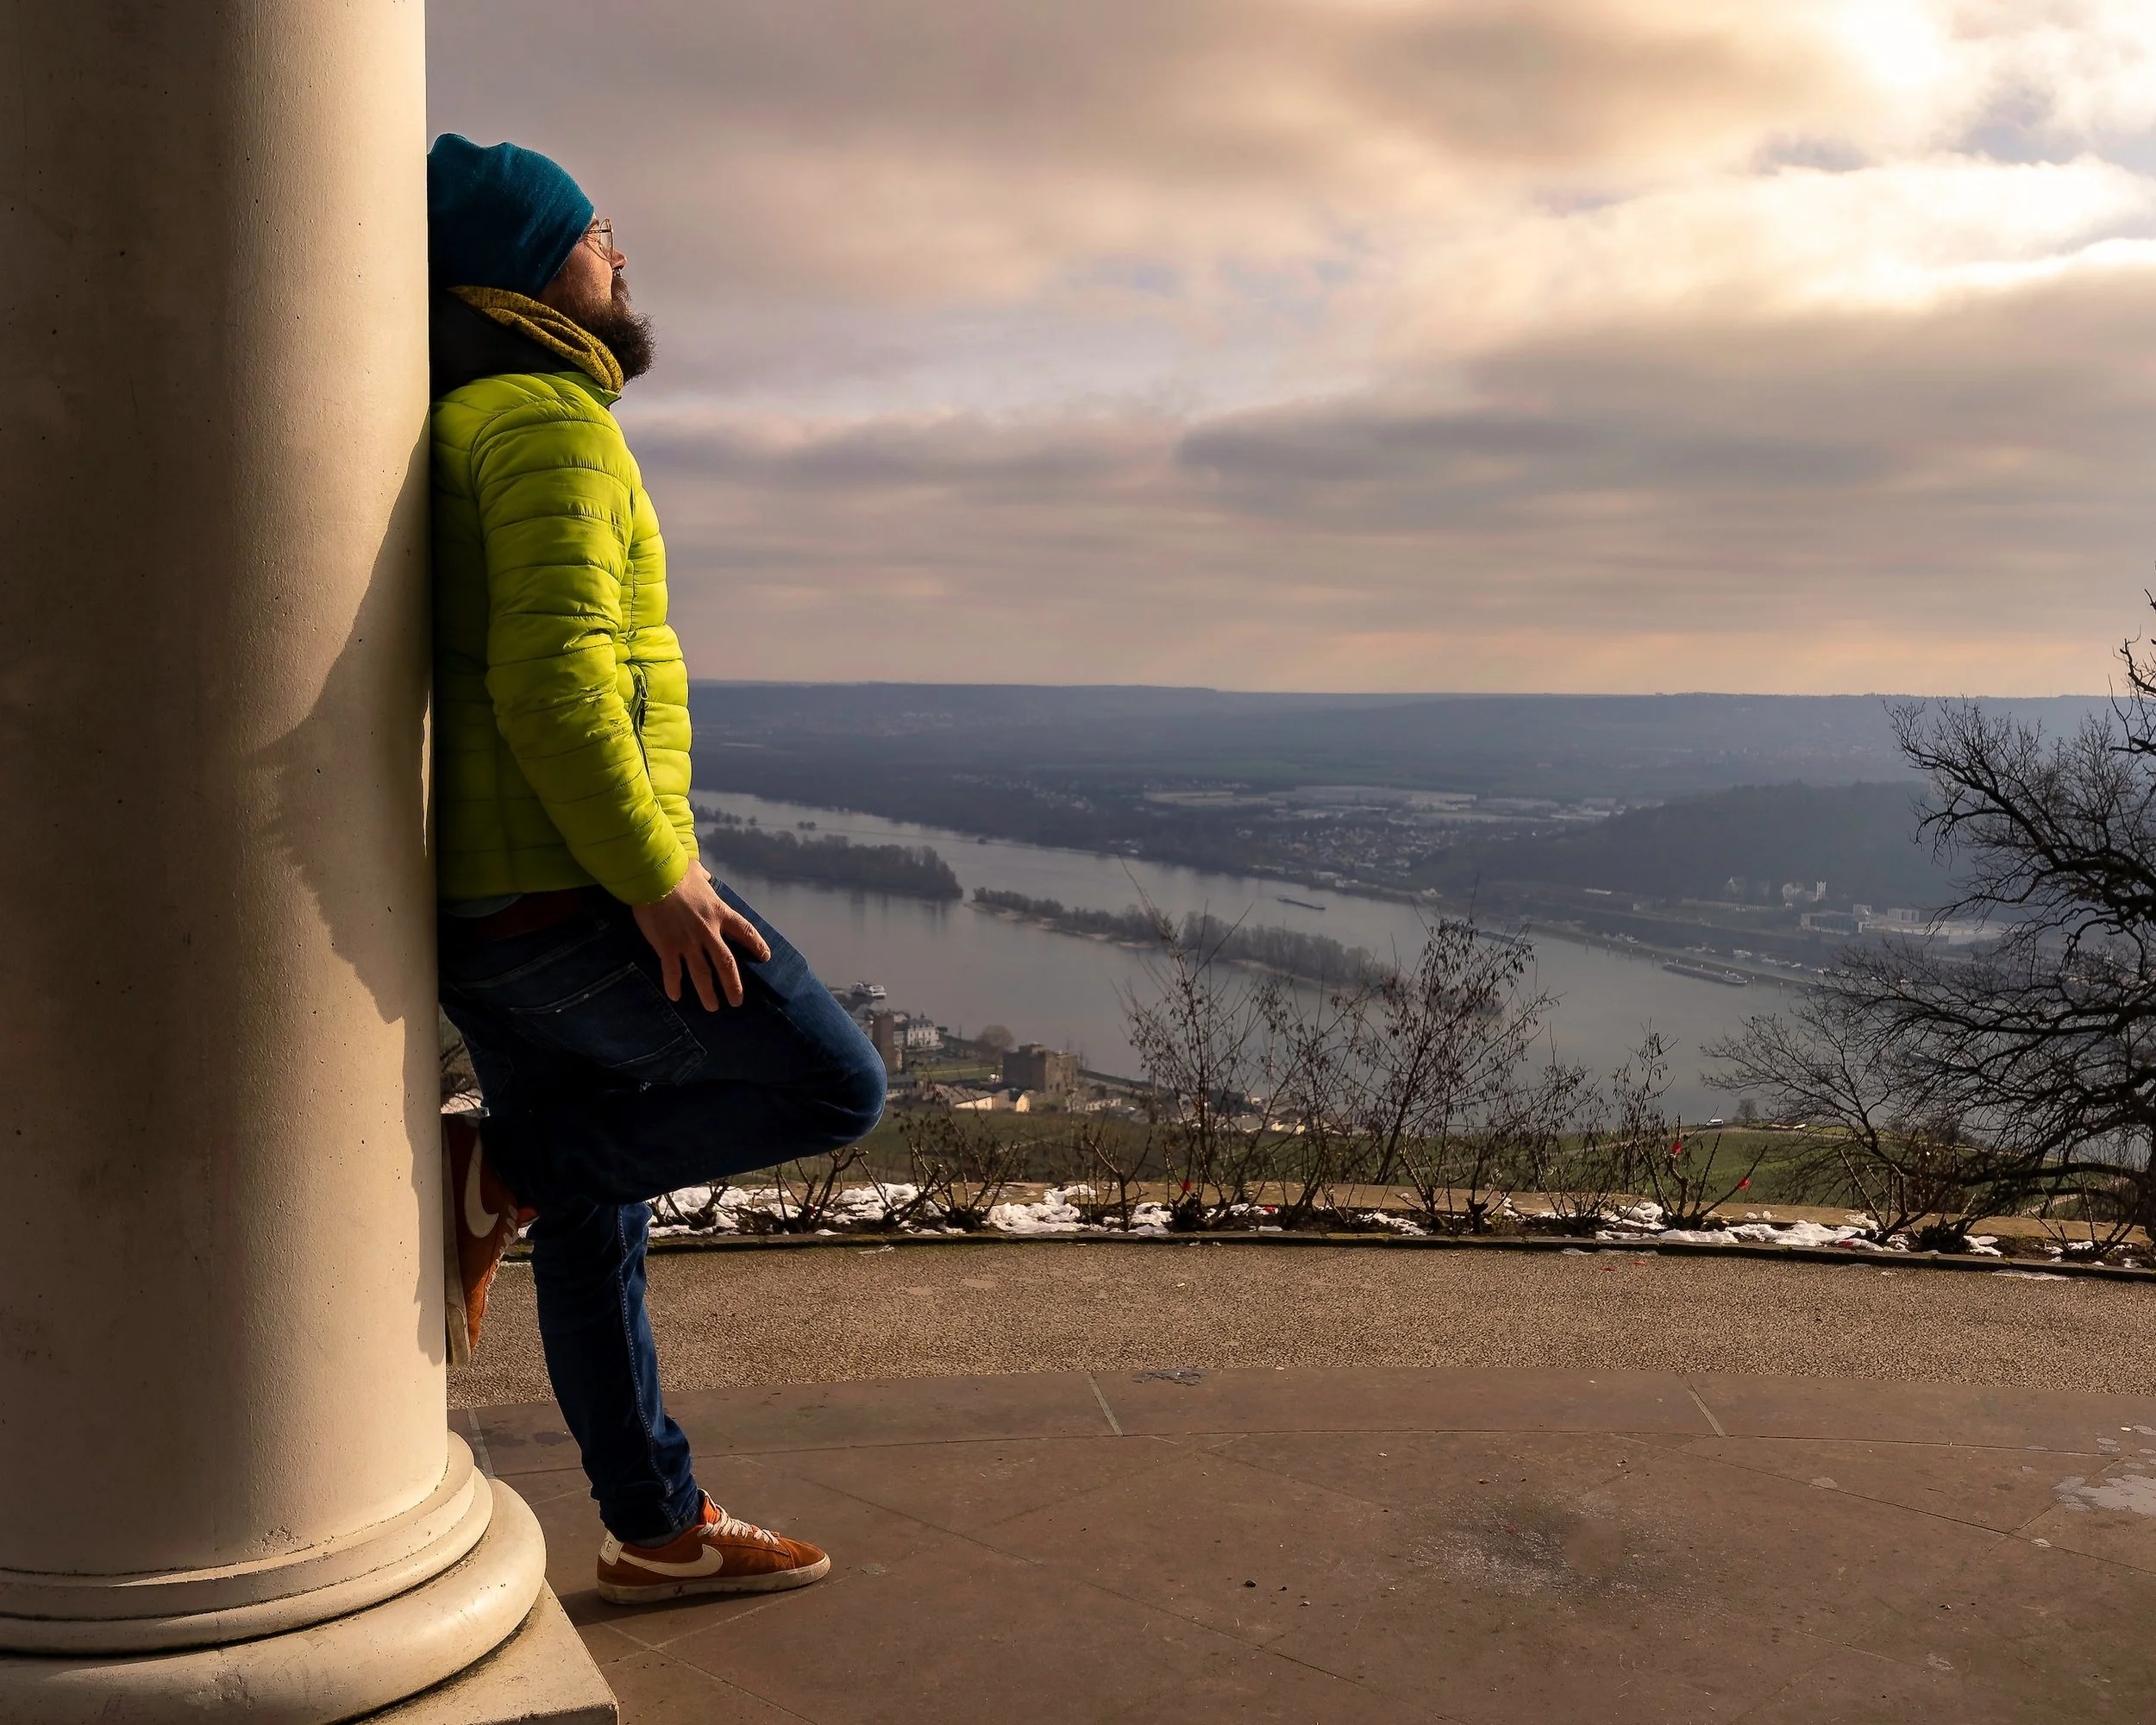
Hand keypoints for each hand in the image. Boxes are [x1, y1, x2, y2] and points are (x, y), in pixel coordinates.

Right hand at [632, 866, 771, 1010]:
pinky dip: (674, 985)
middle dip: (733, 985)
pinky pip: (672, 971)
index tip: (765, 957)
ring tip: (713, 1007)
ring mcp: (687, 941)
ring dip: (708, 993)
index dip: (757, 945)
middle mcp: (708, 931)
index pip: (745, 932)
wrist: (653, 876)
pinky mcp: (667, 946)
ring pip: (702, 973)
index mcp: (719, 912)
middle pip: (726, 963)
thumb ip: (704, 878)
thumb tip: (705, 877)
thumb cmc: (676, 871)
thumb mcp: (697, 871)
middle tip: (737, 1001)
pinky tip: (676, 997)